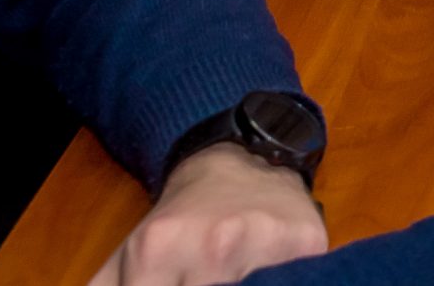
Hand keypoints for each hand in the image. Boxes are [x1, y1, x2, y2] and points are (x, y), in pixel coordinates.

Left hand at [88, 143, 325, 285]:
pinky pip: (295, 281)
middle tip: (198, 282)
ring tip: (232, 280)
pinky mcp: (308, 242)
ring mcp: (265, 243)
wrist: (244, 159)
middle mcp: (214, 244)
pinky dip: (281, 281)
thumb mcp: (126, 258)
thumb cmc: (182, 221)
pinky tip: (266, 275)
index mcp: (158, 248)